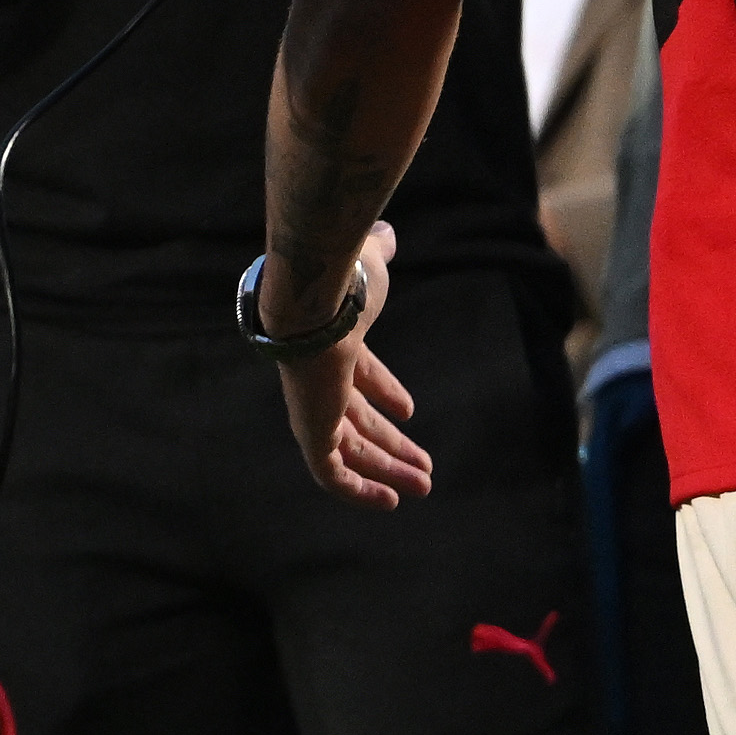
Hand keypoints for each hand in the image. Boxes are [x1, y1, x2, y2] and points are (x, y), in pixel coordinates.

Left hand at [271, 221, 432, 509]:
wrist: (313, 298)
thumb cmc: (344, 280)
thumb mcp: (372, 265)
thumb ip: (376, 253)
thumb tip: (383, 234)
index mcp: (334, 347)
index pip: (358, 377)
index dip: (384, 393)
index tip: (409, 410)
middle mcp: (320, 381)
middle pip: (358, 423)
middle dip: (392, 445)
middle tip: (424, 467)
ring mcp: (314, 408)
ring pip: (351, 452)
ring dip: (387, 470)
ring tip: (423, 486)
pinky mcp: (311, 430)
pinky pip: (331, 473)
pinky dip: (359, 491)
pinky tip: (388, 500)